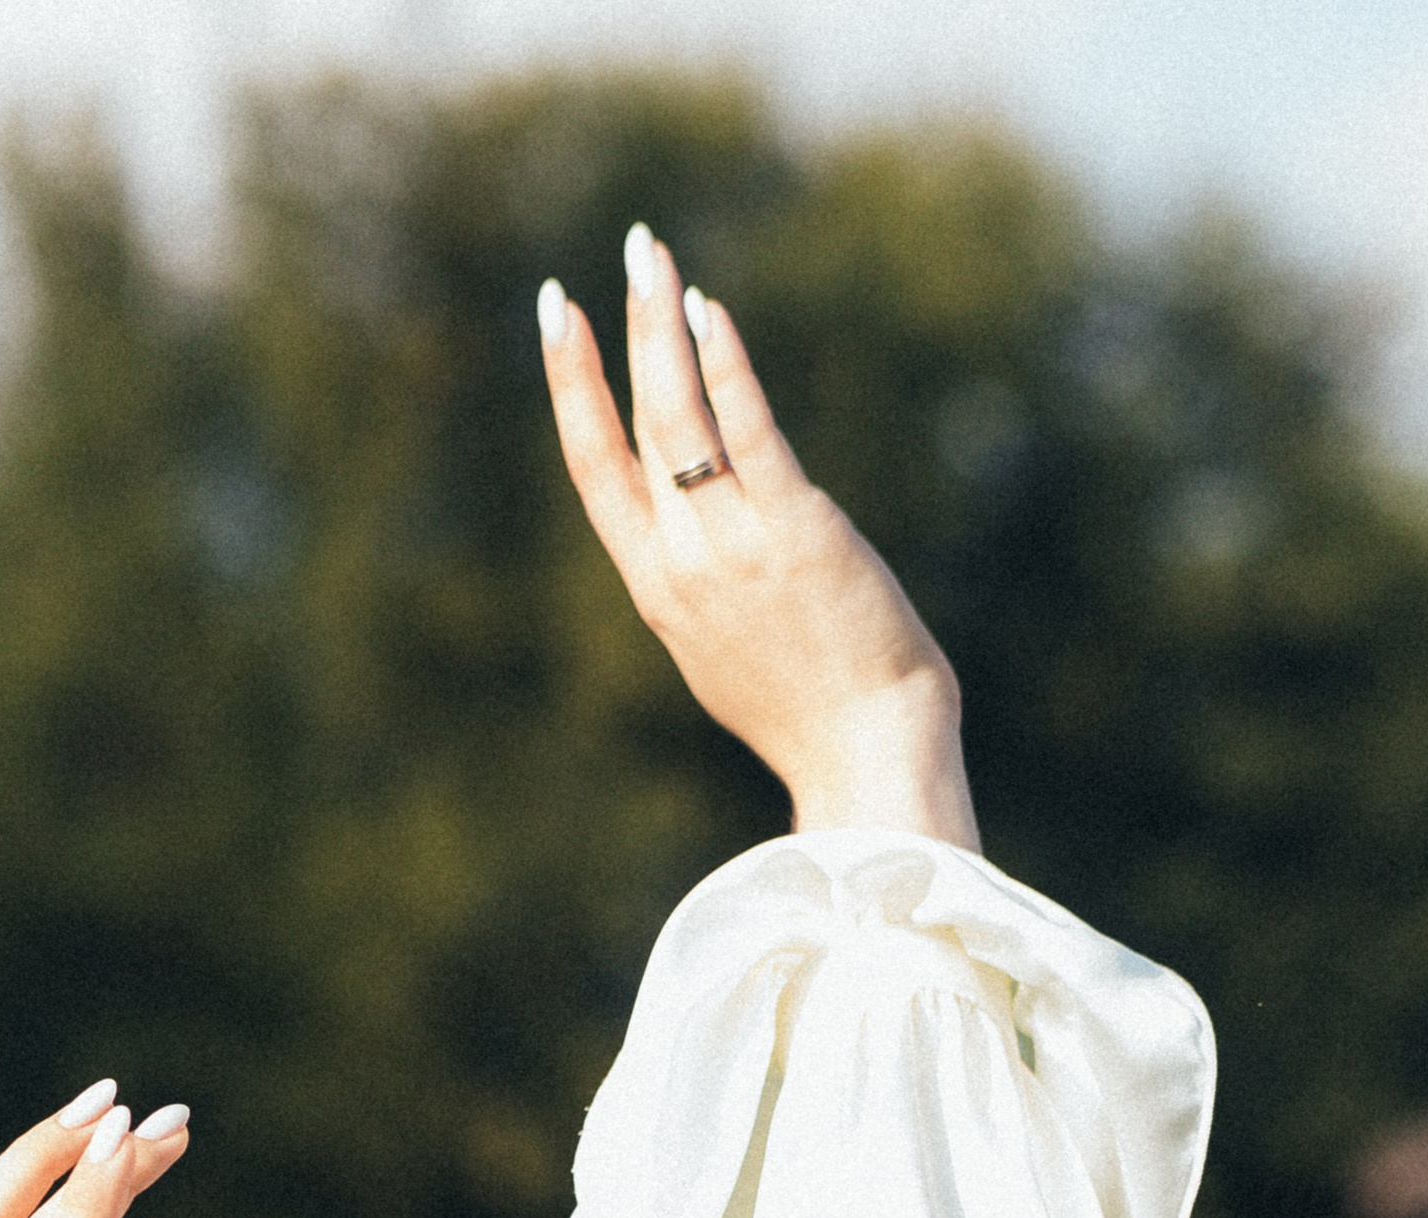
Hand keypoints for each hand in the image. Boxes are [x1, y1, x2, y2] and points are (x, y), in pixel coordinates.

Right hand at [539, 228, 976, 851]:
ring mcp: (731, 543)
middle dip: (618, 330)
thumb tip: (707, 538)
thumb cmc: (813, 712)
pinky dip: (724, 362)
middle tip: (622, 253)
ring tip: (651, 253)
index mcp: (657, 591)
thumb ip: (707, 587)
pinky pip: (746, 426)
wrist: (864, 755)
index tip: (562, 321)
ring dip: (660, 321)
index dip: (572, 388)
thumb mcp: (729, 652)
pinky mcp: (793, 527)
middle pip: (631, 423)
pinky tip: (710, 311)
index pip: (595, 469)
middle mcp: (681, 561)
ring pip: (675, 411)